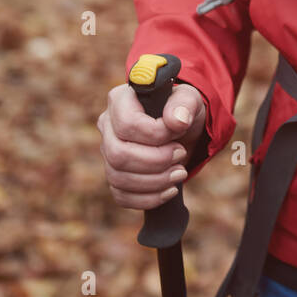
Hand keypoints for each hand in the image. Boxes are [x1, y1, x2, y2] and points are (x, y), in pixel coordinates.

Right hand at [98, 80, 206, 210]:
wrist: (182, 131)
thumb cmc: (181, 110)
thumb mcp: (189, 99)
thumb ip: (184, 104)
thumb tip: (177, 120)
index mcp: (120, 100)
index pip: (127, 124)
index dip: (155, 134)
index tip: (179, 132)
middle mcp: (107, 126)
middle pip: (119, 154)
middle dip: (156, 160)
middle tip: (181, 154)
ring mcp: (107, 153)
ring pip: (118, 177)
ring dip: (155, 181)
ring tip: (180, 172)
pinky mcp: (114, 175)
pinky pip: (121, 196)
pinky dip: (149, 198)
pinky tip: (169, 189)